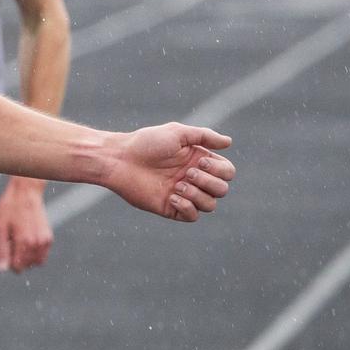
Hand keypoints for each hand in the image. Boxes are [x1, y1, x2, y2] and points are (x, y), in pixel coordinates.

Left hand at [0, 177, 53, 272]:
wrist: (26, 191)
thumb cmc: (10, 207)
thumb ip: (1, 250)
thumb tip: (2, 268)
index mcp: (24, 242)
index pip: (17, 267)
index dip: (8, 262)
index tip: (5, 250)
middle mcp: (37, 243)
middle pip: (26, 266)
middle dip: (17, 259)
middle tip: (11, 241)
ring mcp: (45, 241)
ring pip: (36, 262)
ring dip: (27, 257)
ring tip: (19, 240)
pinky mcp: (48, 237)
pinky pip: (42, 255)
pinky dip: (34, 252)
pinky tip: (27, 239)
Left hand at [111, 123, 234, 221]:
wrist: (120, 160)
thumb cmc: (146, 143)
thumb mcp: (177, 133)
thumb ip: (204, 136)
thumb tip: (229, 142)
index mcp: (198, 161)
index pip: (227, 172)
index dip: (220, 170)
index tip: (201, 161)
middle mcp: (193, 178)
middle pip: (222, 190)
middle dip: (209, 182)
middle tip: (188, 173)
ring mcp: (183, 194)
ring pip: (210, 205)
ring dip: (198, 195)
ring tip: (178, 185)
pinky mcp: (171, 208)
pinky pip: (193, 216)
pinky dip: (188, 207)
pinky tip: (172, 196)